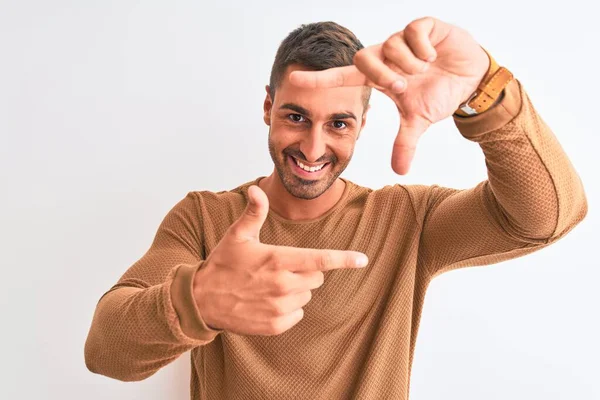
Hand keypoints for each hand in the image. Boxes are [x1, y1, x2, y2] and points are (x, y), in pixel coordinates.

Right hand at [193, 185, 368, 335]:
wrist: (201, 301)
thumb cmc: (222, 264)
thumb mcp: (237, 236)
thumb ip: (254, 213)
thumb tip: (256, 189)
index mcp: (278, 260)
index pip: (320, 260)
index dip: (344, 259)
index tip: (362, 259)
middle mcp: (282, 285)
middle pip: (316, 277)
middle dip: (306, 270)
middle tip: (280, 267)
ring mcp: (279, 308)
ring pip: (307, 295)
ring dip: (296, 289)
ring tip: (269, 285)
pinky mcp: (275, 325)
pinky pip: (297, 314)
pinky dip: (288, 308)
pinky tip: (268, 301)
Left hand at [289, 17, 489, 174]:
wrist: (470, 78)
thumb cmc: (438, 94)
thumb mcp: (419, 120)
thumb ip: (405, 142)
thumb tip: (399, 171)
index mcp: (379, 76)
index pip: (343, 76)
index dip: (320, 80)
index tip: (294, 81)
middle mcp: (386, 55)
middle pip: (363, 59)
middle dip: (383, 77)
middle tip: (404, 87)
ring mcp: (403, 39)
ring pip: (390, 45)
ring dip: (408, 64)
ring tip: (425, 70)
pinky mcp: (424, 26)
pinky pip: (414, 31)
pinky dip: (424, 47)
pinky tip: (434, 56)